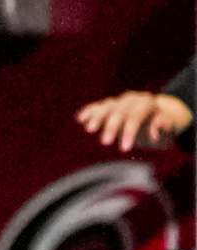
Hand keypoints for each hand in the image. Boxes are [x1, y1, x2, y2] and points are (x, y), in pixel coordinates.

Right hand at [76, 90, 193, 150]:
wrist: (156, 119)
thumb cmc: (161, 130)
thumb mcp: (168, 131)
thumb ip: (163, 129)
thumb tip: (155, 133)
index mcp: (147, 103)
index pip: (136, 116)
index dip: (130, 131)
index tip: (125, 149)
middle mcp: (132, 99)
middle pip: (119, 111)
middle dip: (112, 126)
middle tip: (105, 142)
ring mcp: (119, 102)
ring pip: (107, 107)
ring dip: (97, 117)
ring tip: (89, 130)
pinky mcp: (109, 106)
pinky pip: (98, 107)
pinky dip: (89, 112)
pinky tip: (80, 119)